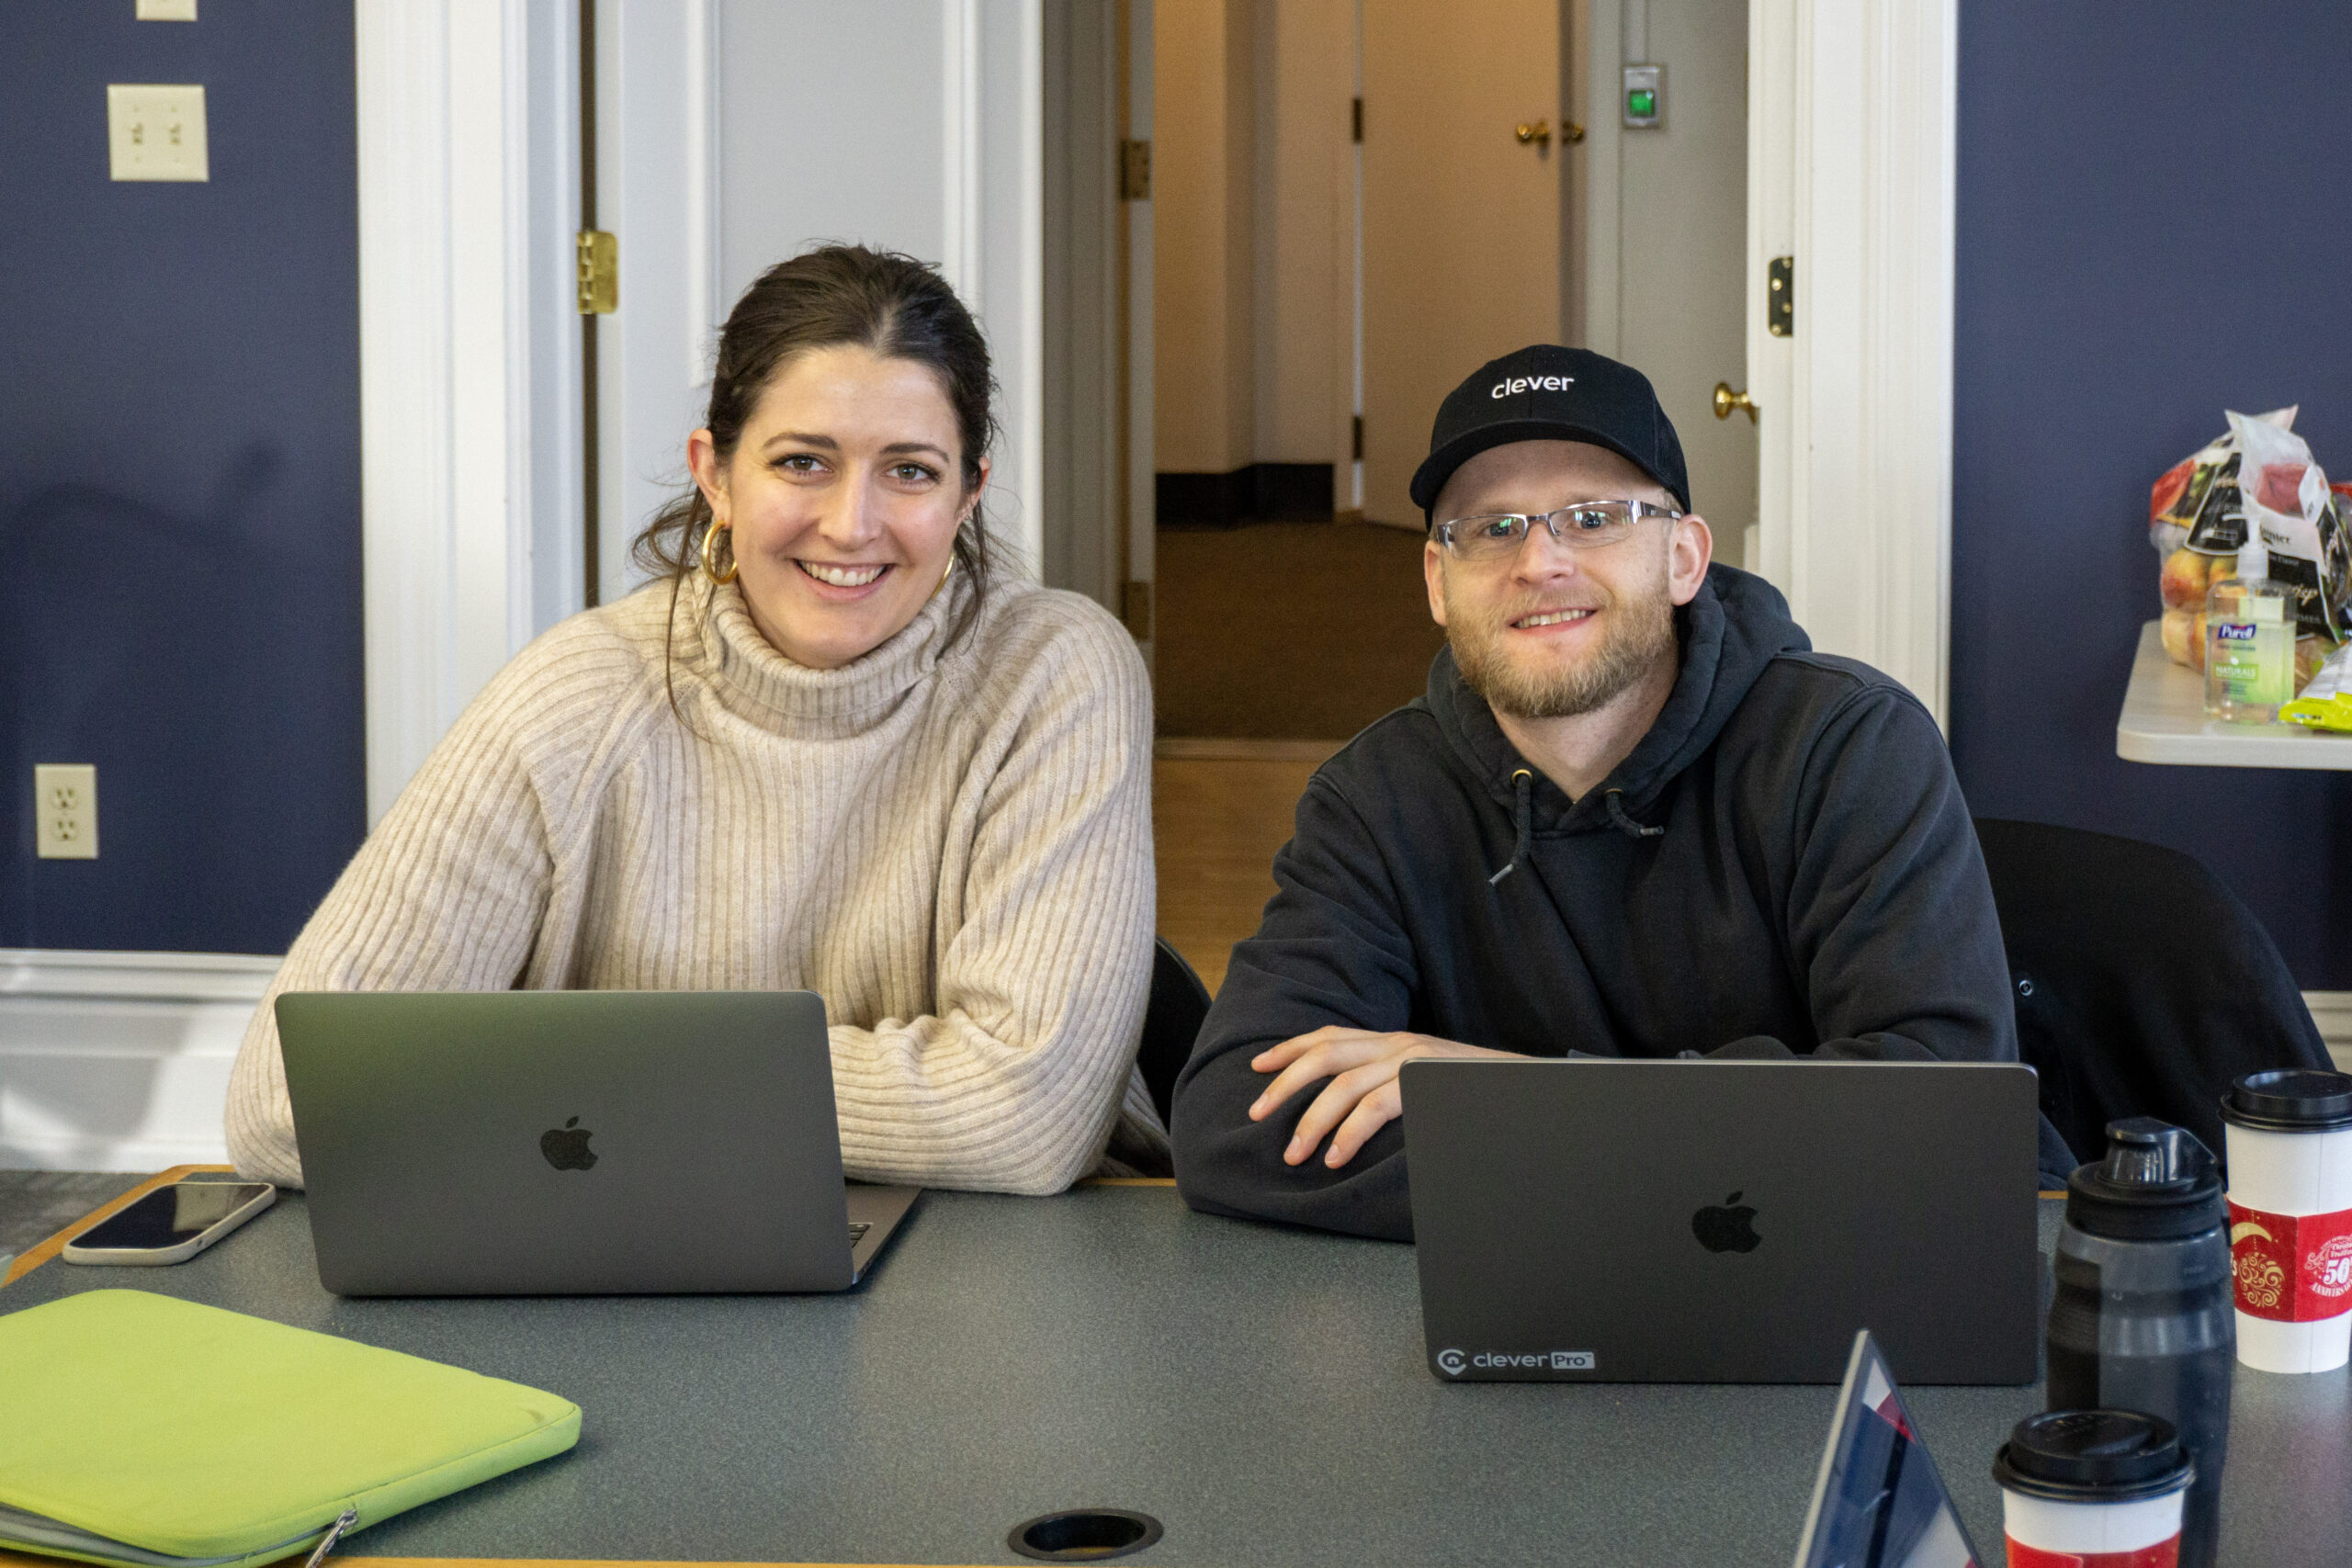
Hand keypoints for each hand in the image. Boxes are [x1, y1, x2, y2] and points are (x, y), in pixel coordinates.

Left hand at [1248, 1027, 1520, 1169]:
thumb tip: (1347, 1110)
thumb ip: (1388, 1084)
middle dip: (1284, 1084)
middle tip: (1256, 1114)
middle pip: (1323, 1054)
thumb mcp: (1423, 1080)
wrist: (1526, 1085)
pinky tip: (1336, 1156)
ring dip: (1312, 1121)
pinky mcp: (1426, 1082)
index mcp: (1393, 1040)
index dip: (1288, 1049)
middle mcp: (1398, 1043)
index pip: (1329, 1036)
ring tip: (1295, 1154)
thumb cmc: (1472, 1088)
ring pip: (1343, 1084)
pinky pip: (1376, 1106)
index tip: (1256, 1066)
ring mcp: (1412, 1060)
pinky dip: (1350, 1133)